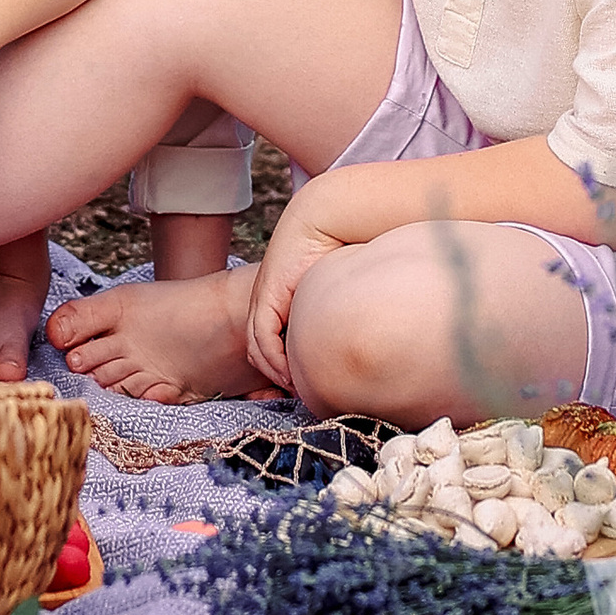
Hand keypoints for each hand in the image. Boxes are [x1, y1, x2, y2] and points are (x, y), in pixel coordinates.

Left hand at [243, 177, 356, 389]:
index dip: (281, 369)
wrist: (325, 217)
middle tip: (298, 396)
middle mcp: (265, 301)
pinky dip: (274, 361)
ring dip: (276, 374)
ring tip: (298, 390)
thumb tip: (358, 331)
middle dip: (275, 378)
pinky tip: (291, 374)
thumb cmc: (337, 249)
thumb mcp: (331, 289)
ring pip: (257, 349)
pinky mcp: (267, 297)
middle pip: (258, 351)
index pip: (268, 344)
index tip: (303, 388)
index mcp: (279, 301)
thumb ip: (333, 311)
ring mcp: (263, 299)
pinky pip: (263, 338)